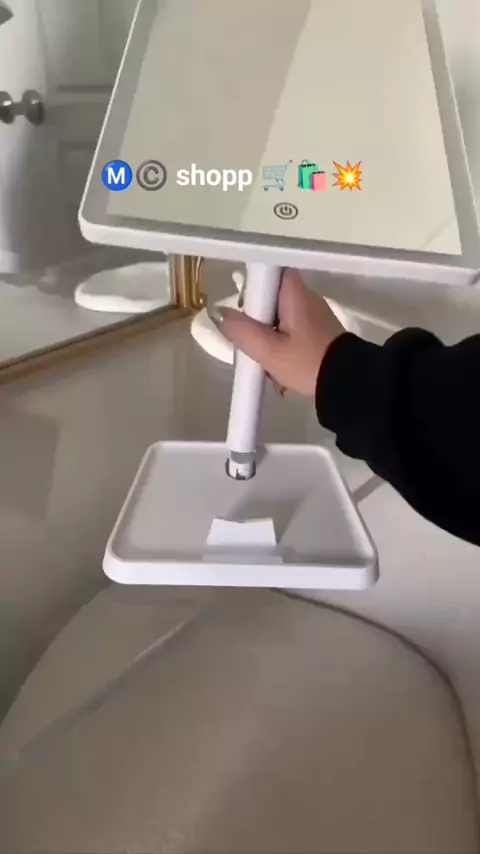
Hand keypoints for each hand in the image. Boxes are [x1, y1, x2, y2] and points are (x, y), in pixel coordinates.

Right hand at [208, 268, 344, 395]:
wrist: (348, 384)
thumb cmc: (308, 363)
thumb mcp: (269, 351)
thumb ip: (241, 331)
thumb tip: (219, 314)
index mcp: (294, 292)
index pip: (267, 272)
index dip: (251, 289)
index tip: (245, 312)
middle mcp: (305, 296)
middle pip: (269, 298)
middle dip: (256, 322)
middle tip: (253, 344)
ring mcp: (313, 314)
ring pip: (278, 318)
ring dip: (268, 339)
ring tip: (267, 364)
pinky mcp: (317, 331)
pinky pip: (290, 331)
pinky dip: (281, 347)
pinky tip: (280, 370)